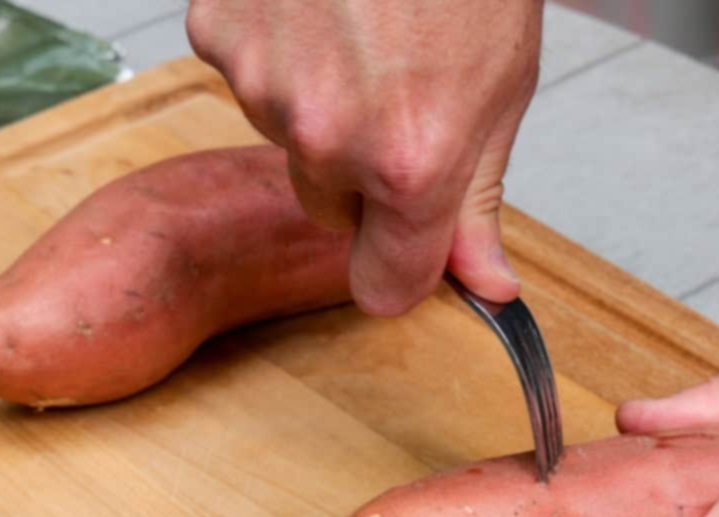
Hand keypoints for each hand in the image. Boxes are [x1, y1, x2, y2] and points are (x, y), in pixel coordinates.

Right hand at [187, 0, 542, 314]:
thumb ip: (477, 202)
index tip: (410, 246)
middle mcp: (326, 138)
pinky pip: (249, 82)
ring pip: (287, 145)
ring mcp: (262, 85)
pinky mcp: (217, 35)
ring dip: (319, 111)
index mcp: (411, 162)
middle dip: (363, 178)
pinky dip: (278, 59)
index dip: (401, 268)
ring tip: (362, 35)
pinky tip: (317, 13)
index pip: (385, 287)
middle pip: (333, 215)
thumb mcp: (500, 92)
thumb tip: (486, 285)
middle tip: (399, 95)